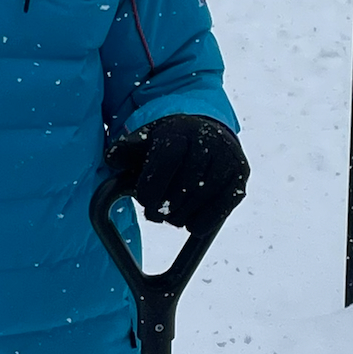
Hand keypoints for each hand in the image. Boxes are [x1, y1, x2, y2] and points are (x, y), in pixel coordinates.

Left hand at [111, 116, 248, 229]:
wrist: (207, 130)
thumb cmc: (169, 143)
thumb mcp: (145, 140)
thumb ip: (125, 150)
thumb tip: (112, 158)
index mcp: (180, 130)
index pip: (168, 159)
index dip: (153, 185)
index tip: (144, 200)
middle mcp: (208, 140)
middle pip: (186, 182)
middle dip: (167, 205)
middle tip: (155, 215)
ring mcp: (228, 157)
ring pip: (204, 196)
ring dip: (184, 215)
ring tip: (172, 217)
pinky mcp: (240, 174)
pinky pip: (224, 205)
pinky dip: (206, 220)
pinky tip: (191, 224)